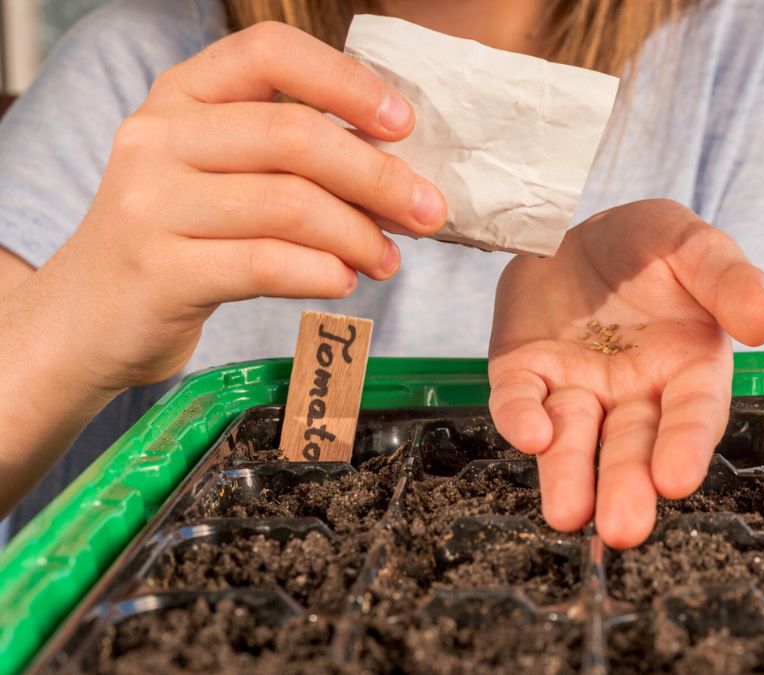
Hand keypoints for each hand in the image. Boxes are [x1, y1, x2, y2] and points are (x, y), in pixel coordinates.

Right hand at [38, 22, 446, 391]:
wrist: (89, 316)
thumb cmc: (179, 238)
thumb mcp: (217, 172)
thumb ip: (287, 156)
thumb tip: (400, 172)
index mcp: (182, 94)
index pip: (271, 52)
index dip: (347, 83)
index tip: (403, 126)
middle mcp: (159, 136)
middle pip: (294, 137)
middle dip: (379, 177)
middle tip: (428, 213)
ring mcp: (151, 203)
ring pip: (289, 206)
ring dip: (360, 235)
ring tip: (387, 259)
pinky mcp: (159, 270)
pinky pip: (265, 263)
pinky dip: (321, 273)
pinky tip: (343, 280)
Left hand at [488, 200, 763, 546]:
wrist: (578, 227)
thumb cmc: (651, 247)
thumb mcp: (696, 246)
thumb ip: (730, 279)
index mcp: (688, 368)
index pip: (692, 415)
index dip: (685, 446)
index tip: (677, 480)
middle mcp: (633, 392)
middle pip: (632, 446)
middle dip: (627, 486)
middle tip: (623, 528)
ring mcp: (576, 387)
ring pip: (573, 440)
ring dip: (569, 476)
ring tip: (568, 514)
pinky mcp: (524, 372)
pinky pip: (520, 400)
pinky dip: (521, 418)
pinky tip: (530, 434)